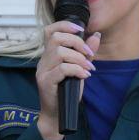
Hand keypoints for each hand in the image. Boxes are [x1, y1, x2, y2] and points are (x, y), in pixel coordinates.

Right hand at [34, 21, 100, 139]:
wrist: (58, 114)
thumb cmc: (67, 91)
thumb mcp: (79, 69)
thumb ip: (86, 53)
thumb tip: (96, 35)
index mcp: (49, 55)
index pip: (50, 31)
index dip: (65, 25)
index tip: (80, 30)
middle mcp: (43, 60)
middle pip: (56, 38)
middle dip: (77, 42)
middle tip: (89, 54)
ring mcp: (43, 71)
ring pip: (60, 52)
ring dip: (79, 58)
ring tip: (88, 68)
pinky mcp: (46, 82)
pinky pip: (62, 69)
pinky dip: (77, 70)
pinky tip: (84, 76)